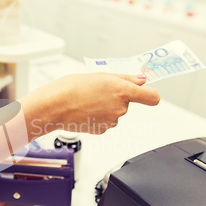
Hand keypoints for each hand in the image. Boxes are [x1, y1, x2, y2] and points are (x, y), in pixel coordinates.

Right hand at [21, 73, 159, 137]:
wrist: (53, 106)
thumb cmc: (71, 88)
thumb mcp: (100, 75)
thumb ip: (125, 78)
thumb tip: (141, 80)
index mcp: (122, 91)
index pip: (151, 97)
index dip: (149, 93)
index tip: (145, 91)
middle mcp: (120, 108)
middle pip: (128, 102)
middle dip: (117, 97)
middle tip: (99, 90)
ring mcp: (112, 121)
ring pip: (116, 112)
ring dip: (106, 106)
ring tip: (88, 100)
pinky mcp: (103, 130)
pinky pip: (106, 121)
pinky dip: (99, 116)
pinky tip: (86, 110)